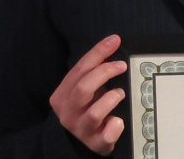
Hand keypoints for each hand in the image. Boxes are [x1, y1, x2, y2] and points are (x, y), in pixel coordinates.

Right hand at [48, 34, 126, 155]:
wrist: (83, 141)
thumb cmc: (88, 107)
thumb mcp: (86, 89)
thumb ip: (94, 71)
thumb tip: (113, 43)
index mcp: (62, 95)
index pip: (79, 70)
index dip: (98, 53)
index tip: (115, 40)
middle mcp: (68, 113)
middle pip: (83, 88)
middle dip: (104, 72)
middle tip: (122, 65)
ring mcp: (81, 129)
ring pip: (94, 113)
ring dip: (111, 99)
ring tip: (120, 93)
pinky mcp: (95, 143)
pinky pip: (106, 135)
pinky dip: (115, 127)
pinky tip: (119, 121)